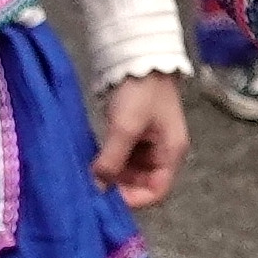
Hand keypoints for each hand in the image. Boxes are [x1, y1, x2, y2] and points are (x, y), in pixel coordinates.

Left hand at [92, 73, 187, 208]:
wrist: (140, 58)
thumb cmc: (141, 93)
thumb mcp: (125, 127)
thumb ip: (112, 160)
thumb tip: (97, 188)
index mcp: (171, 153)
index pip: (156, 192)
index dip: (132, 200)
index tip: (105, 198)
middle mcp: (161, 154)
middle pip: (140, 184)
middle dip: (117, 188)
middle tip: (89, 187)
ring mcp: (147, 145)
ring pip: (128, 173)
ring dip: (109, 175)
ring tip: (86, 174)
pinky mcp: (133, 136)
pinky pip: (120, 159)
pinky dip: (106, 163)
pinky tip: (90, 160)